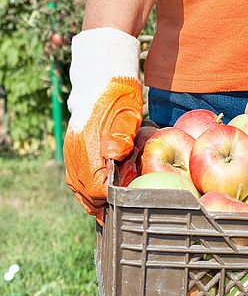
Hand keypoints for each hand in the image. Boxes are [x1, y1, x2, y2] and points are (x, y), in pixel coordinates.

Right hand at [63, 28, 141, 222]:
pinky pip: (75, 178)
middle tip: (120, 215)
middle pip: (86, 193)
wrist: (101, 80)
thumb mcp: (127, 114)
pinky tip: (99, 194)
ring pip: (78, 188)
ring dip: (93, 199)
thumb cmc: (120, 98)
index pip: (97, 188)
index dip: (111, 200)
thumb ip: (122, 136)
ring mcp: (71, 153)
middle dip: (102, 205)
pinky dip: (86, 188)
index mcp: (88, 148)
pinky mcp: (72, 150)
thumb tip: (114, 155)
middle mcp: (75, 153)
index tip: (125, 206)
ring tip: (110, 210)